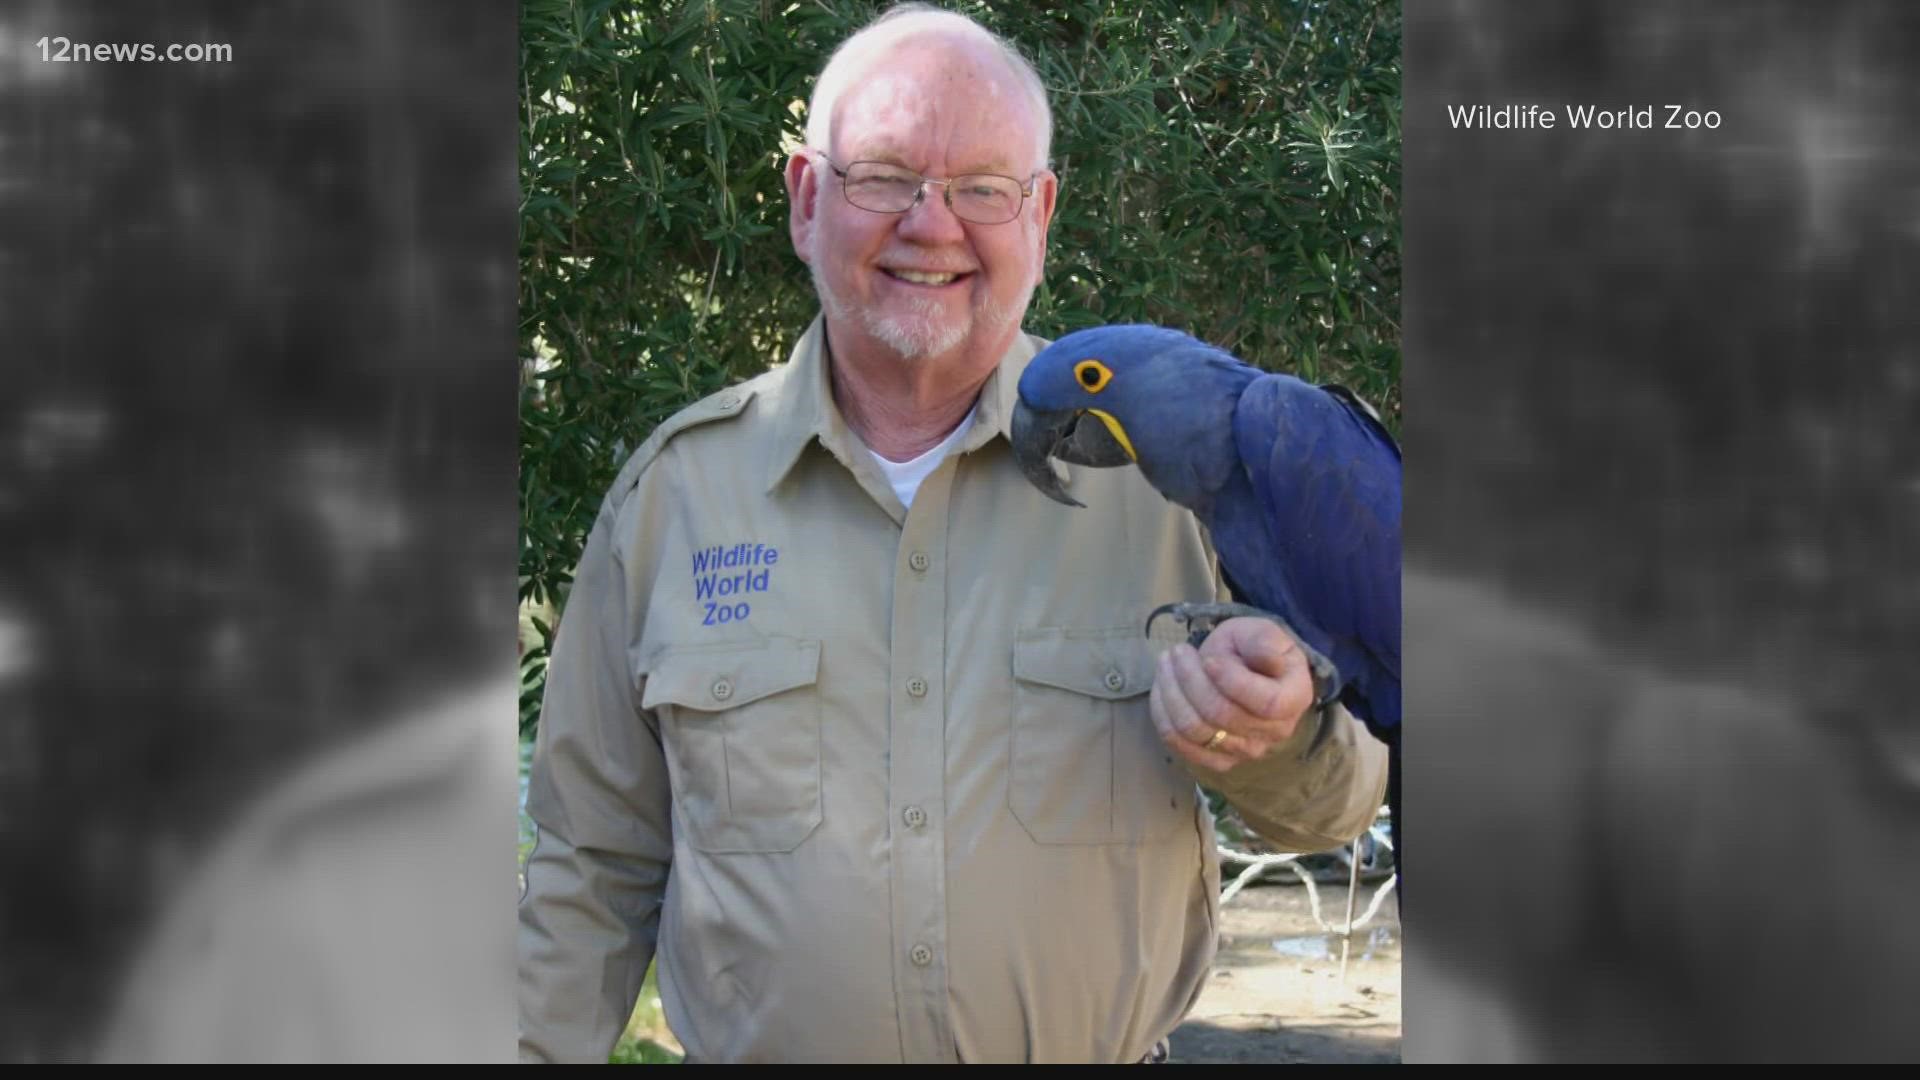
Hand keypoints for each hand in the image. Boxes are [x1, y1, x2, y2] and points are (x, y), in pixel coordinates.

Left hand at [1149, 616, 1316, 772]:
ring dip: (1171, 693)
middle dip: (1190, 679)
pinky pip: (1180, 744)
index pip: (1265, 703)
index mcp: (1294, 698)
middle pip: (1220, 715)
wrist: (1244, 669)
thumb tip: (1267, 659)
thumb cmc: (1254, 648)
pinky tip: (1162, 688)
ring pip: (1195, 730)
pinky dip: (1163, 715)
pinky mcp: (1218, 759)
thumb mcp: (1261, 632)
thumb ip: (1265, 641)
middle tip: (1177, 651)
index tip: (1209, 658)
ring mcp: (1246, 751)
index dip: (1233, 682)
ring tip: (1166, 663)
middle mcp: (1275, 732)